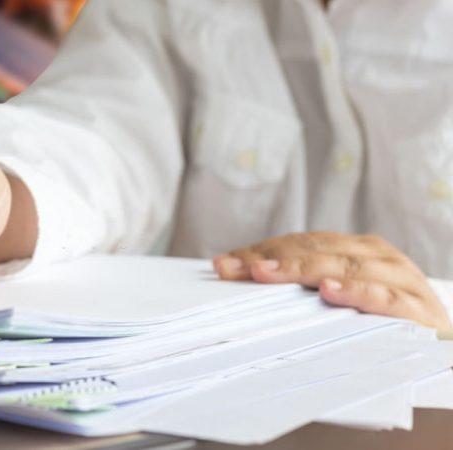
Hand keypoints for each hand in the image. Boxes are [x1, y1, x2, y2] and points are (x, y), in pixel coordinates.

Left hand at [213, 232, 451, 330]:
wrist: (445, 350)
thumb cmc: (385, 323)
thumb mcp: (342, 299)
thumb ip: (305, 288)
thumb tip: (246, 280)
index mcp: (356, 250)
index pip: (300, 243)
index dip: (261, 251)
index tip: (224, 264)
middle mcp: (377, 258)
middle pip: (316, 250)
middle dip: (270, 259)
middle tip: (234, 269)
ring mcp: (399, 281)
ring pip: (345, 267)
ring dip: (303, 268)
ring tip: (267, 273)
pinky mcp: (418, 311)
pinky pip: (383, 299)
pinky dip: (356, 293)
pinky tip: (329, 293)